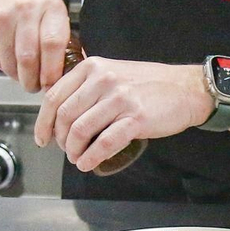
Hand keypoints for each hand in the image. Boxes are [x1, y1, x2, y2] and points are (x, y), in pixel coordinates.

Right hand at [0, 0, 69, 92]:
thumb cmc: (27, 7)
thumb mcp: (52, 15)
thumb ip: (63, 43)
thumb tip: (74, 73)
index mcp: (50, 7)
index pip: (53, 44)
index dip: (52, 71)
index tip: (51, 84)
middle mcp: (26, 9)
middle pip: (29, 58)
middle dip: (32, 80)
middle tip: (34, 86)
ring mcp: (2, 18)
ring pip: (11, 63)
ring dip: (17, 76)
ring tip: (22, 73)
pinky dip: (4, 67)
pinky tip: (9, 59)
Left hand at [35, 58, 214, 171]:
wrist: (186, 88)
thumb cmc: (149, 84)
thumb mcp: (113, 72)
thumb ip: (87, 86)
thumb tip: (60, 112)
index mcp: (93, 67)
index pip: (54, 96)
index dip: (43, 122)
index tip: (42, 137)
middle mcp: (103, 79)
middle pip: (65, 115)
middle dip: (60, 139)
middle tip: (66, 150)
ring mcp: (120, 98)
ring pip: (81, 130)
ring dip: (74, 151)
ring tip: (78, 158)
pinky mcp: (136, 118)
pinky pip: (104, 143)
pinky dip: (91, 157)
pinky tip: (88, 164)